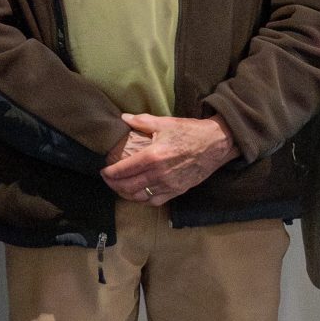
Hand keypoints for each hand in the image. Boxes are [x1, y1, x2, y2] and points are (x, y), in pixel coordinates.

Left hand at [100, 113, 235, 206]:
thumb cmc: (190, 131)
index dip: (110, 173)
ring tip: (119, 187)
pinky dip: (143, 200)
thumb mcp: (165, 122)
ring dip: (126, 194)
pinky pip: (155, 201)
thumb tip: (124, 118)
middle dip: (114, 185)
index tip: (103, 171)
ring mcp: (169, 184)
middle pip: (128, 186)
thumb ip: (142, 121)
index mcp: (153, 156)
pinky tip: (138, 194)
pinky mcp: (178, 191)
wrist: (216, 144)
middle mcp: (159, 174)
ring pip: (140, 196)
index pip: (123, 170)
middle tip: (108, 180)